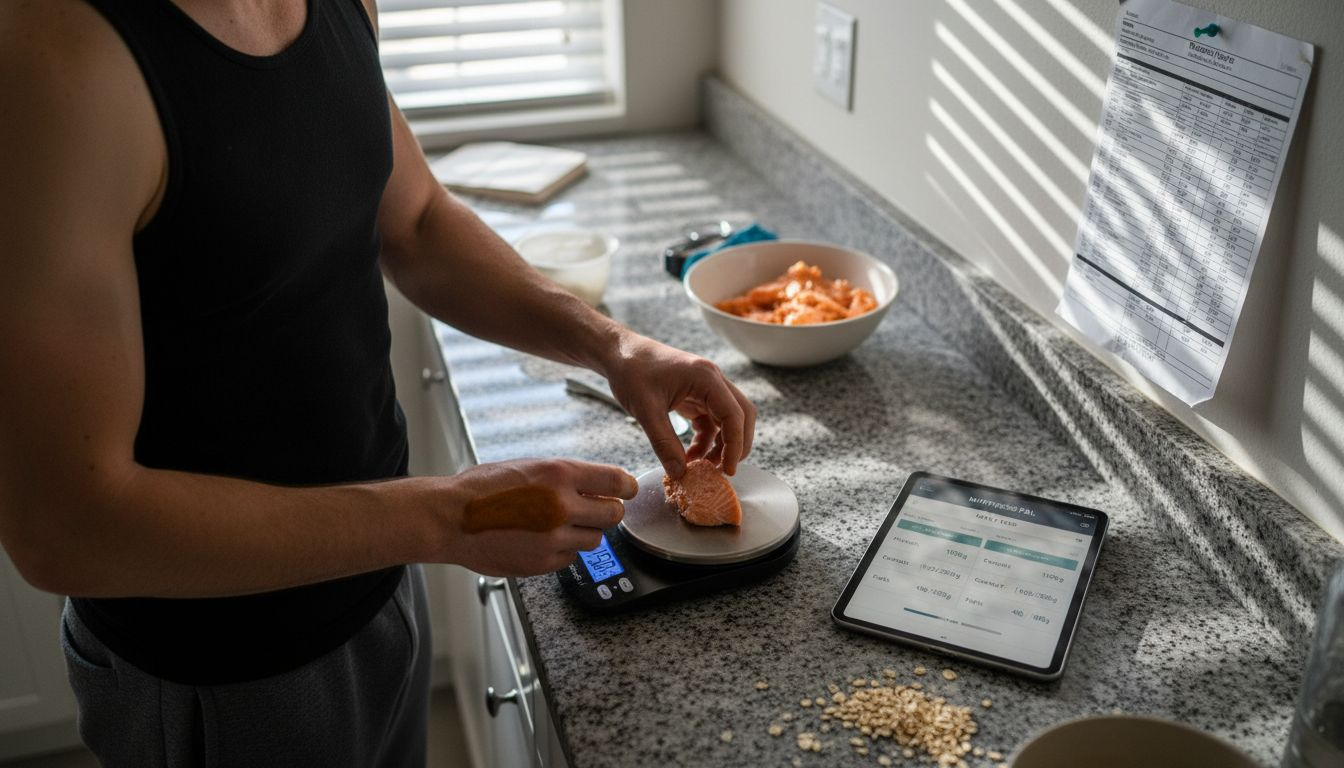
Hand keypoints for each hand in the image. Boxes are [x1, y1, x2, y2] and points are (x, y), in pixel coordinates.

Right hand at [439, 459, 636, 576]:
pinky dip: (563, 550)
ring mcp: (553, 538)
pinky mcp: (543, 563)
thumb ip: (565, 477)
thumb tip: (597, 484)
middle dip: (607, 510)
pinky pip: (570, 558)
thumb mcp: (529, 466)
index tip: (626, 490)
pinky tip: (541, 539)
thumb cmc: (483, 488)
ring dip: (585, 531)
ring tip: (560, 523)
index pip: (616, 481)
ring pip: (595, 539)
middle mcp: (561, 506)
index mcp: (559, 474)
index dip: (626, 486)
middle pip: (613, 514)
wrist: (451, 518)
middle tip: (595, 507)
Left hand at [602, 334, 756, 477]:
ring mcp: (706, 387)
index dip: (735, 445)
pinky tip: (690, 455)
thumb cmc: (631, 372)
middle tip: (723, 470)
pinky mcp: (696, 395)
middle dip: (736, 445)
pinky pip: (710, 421)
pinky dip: (705, 440)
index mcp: (706, 378)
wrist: (619, 352)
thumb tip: (679, 473)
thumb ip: (664, 443)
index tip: (728, 470)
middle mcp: (712, 380)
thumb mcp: (645, 410)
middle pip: (741, 415)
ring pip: (727, 419)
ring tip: (701, 467)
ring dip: (720, 444)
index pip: (734, 415)